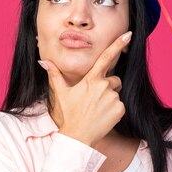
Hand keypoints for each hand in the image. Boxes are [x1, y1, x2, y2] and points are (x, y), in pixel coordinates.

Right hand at [39, 31, 131, 147]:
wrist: (78, 136)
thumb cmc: (69, 114)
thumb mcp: (61, 93)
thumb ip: (54, 75)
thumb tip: (43, 61)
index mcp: (91, 79)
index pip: (106, 58)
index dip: (118, 45)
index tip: (128, 35)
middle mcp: (104, 86)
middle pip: (114, 80)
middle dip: (108, 87)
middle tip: (94, 100)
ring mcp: (113, 98)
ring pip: (116, 93)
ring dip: (110, 99)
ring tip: (97, 110)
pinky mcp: (120, 109)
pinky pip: (121, 105)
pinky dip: (114, 110)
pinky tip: (103, 116)